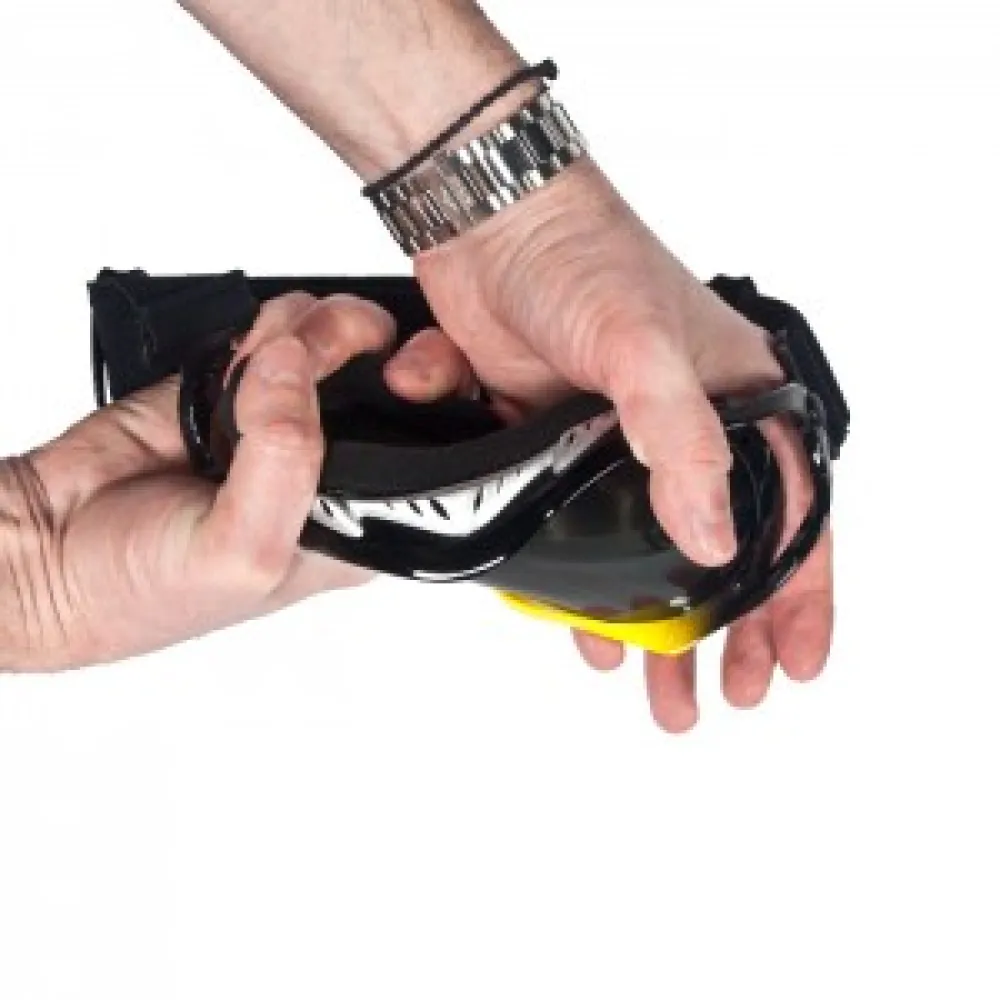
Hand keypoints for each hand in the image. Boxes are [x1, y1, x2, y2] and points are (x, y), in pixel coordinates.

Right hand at [0, 293, 471, 670]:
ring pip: (342, 337)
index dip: (436, 402)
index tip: (409, 380)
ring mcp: (287, 416)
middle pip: (395, 377)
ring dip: (314, 334)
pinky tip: (240, 364)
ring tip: (258, 373)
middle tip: (311, 367)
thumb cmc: (146, 586)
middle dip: (366, 351)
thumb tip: (290, 371)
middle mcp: (333, 467)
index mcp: (357, 522)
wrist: (47, 545)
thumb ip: (283, 465)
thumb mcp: (242, 553)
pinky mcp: (239, 381)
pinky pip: (283, 324)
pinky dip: (270, 326)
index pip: (434, 449)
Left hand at [410, 160, 833, 732]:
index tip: (797, 662)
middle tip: (728, 695)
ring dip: (653, 624)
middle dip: (728, 631)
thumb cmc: (580, 259)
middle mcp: (684, 431)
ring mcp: (617, 445)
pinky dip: (578, 583)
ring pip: (647, 555)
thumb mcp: (645, 347)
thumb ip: (683, 444)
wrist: (487, 224)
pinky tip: (579, 626)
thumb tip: (714, 541)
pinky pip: (576, 532)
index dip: (800, 593)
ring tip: (660, 690)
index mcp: (733, 402)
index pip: (792, 511)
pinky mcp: (555, 448)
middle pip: (722, 550)